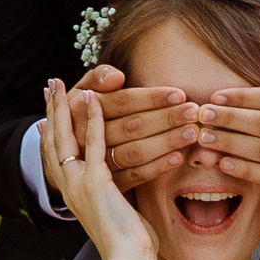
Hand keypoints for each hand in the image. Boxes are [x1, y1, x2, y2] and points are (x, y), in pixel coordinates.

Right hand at [38, 78, 158, 259]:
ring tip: (60, 83)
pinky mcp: (96, 182)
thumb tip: (127, 180)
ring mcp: (79, 184)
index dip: (50, 132)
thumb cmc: (130, 245)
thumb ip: (117, 192)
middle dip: (50, 111)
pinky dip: (92, 118)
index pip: (54, 157)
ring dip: (63, 107)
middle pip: (52, 141)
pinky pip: (93, 143)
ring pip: (65, 137)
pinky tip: (92, 97)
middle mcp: (68, 188)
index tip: (48, 113)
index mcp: (72, 196)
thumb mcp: (119, 212)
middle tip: (48, 85)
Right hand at [78, 64, 197, 192]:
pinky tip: (178, 158)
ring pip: (135, 152)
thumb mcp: (83, 89)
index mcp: (81, 109)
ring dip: (166, 142)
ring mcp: (94, 164)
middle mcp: (86, 138)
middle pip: (132, 127)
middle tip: (194, 113)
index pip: (123, 102)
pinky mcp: (106, 184)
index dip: (152, 98)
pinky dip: (156, 168)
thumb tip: (117, 77)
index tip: (179, 95)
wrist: (64, 153)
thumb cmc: (83, 112)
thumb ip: (98, 76)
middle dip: (166, 119)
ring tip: (192, 133)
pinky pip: (133, 176)